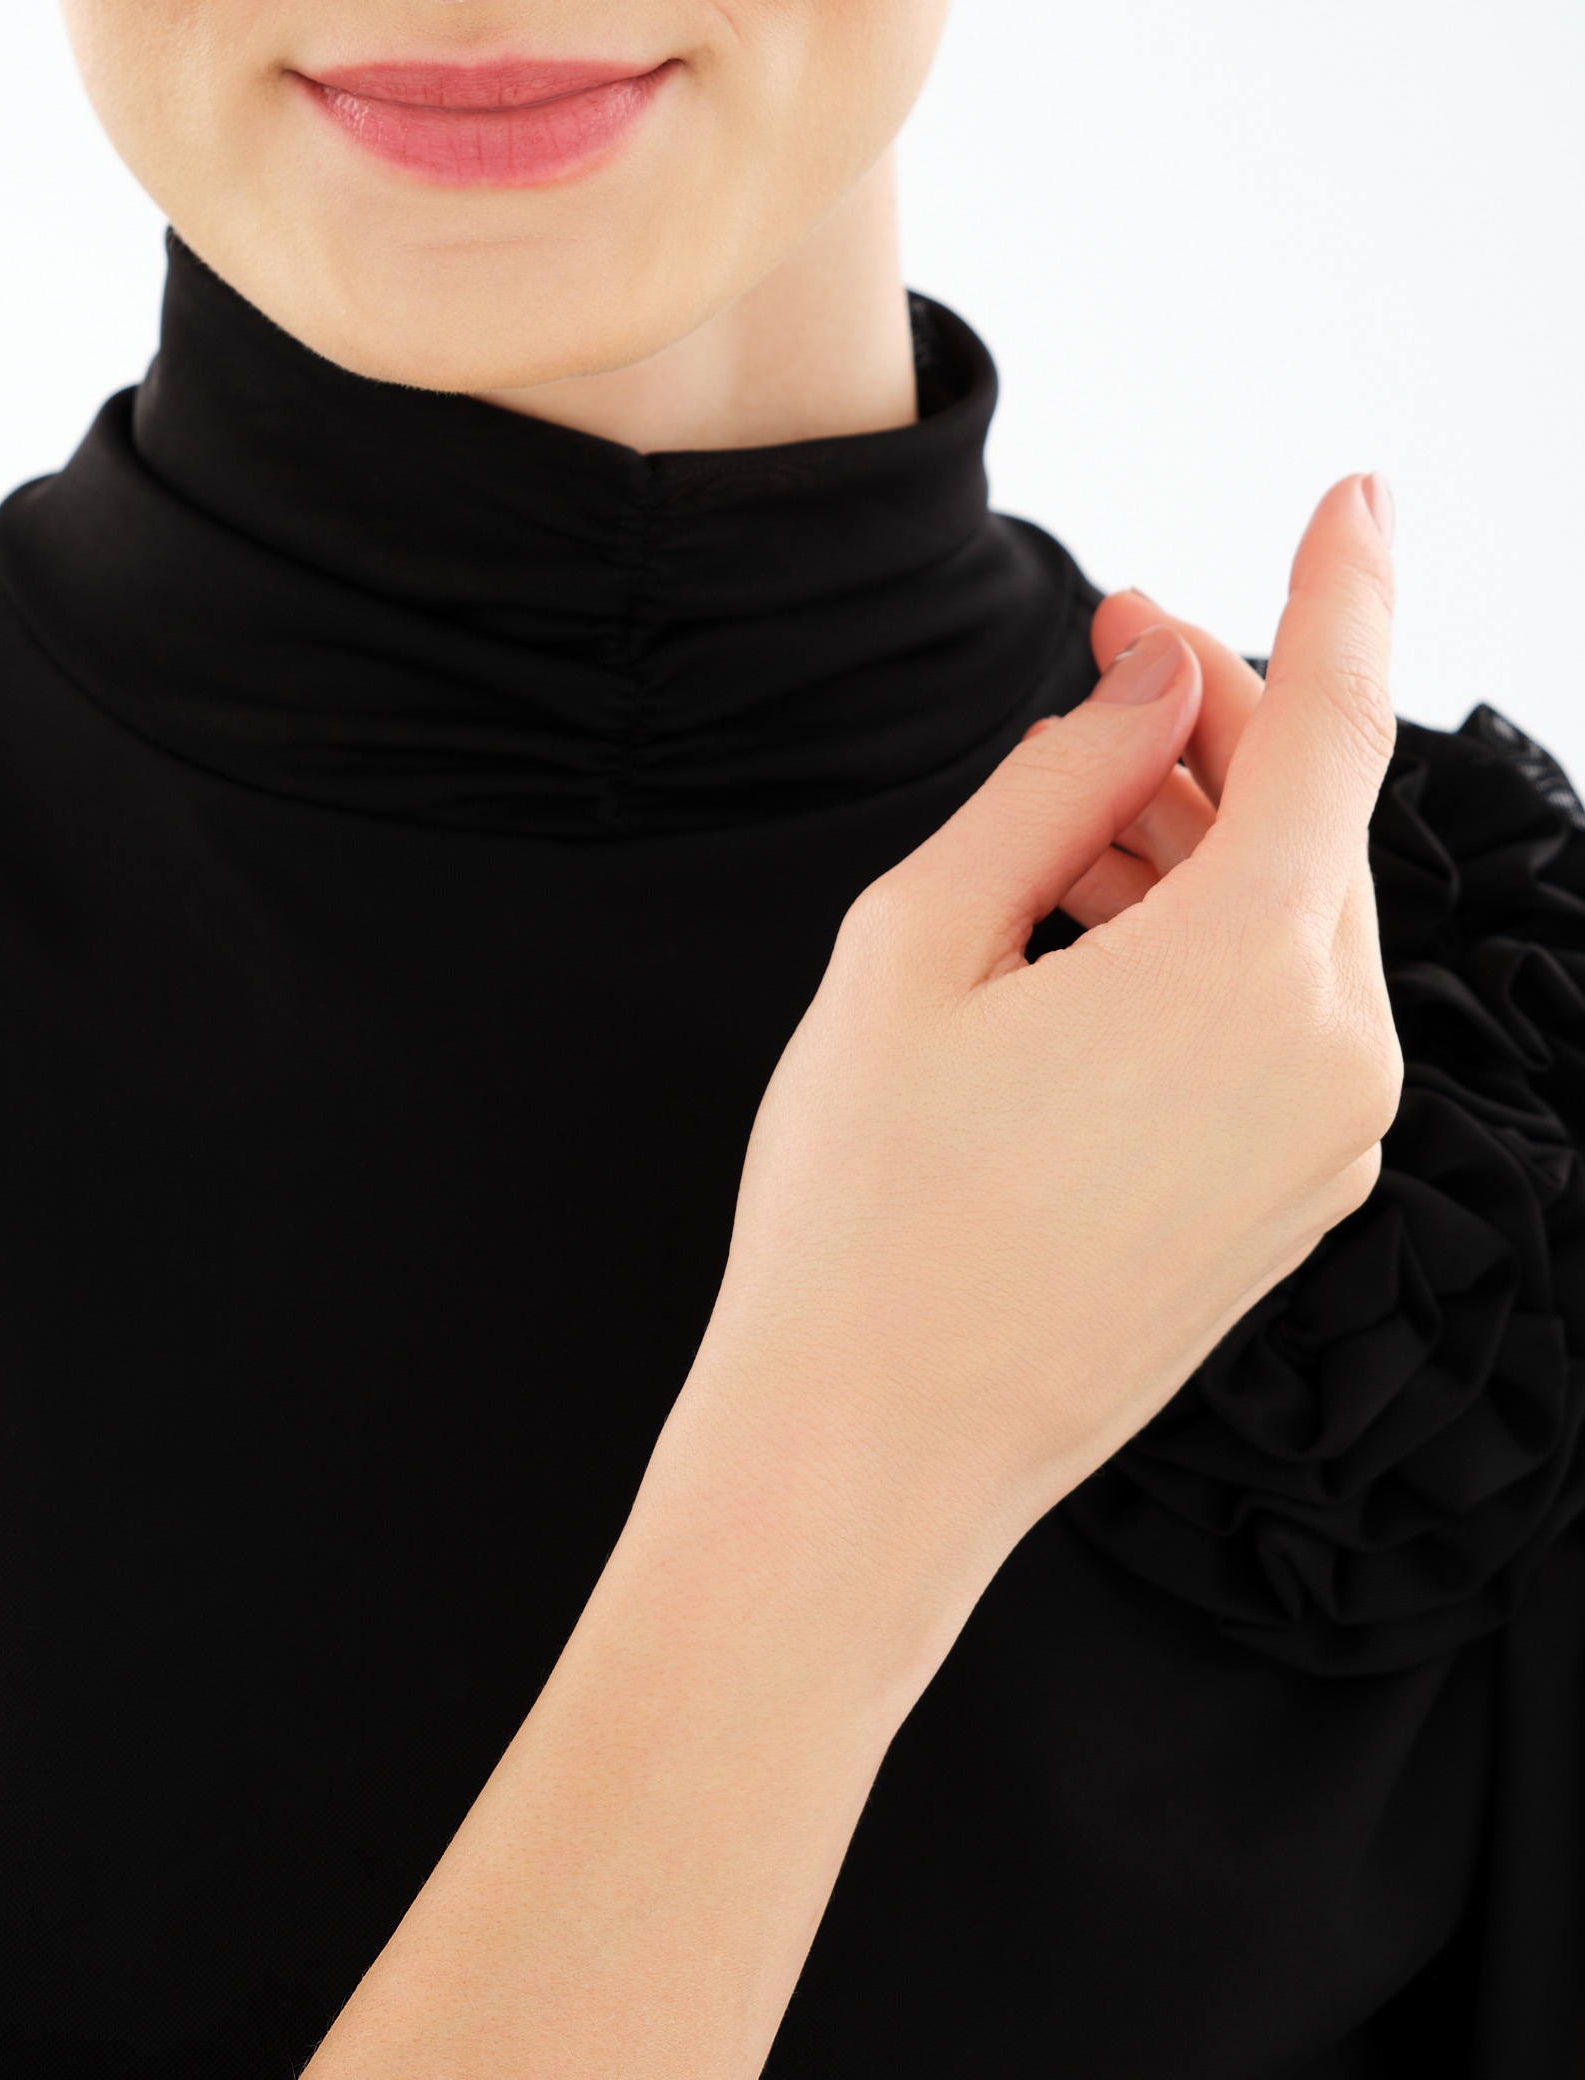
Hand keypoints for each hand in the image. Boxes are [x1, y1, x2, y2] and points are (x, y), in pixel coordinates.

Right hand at [695, 474, 1401, 1579]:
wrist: (874, 1454)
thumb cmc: (862, 1212)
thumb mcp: (915, 947)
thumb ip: (1056, 779)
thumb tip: (1150, 680)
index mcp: (1247, 967)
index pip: (1339, 718)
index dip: (1342, 585)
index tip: (1351, 491)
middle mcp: (1333, 1051)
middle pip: (1315, 819)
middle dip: (1219, 723)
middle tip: (1106, 661)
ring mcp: (1332, 1140)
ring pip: (1298, 923)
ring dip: (1200, 846)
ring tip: (1057, 844)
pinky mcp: (1300, 1204)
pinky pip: (1287, 1023)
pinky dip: (1214, 954)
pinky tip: (1091, 955)